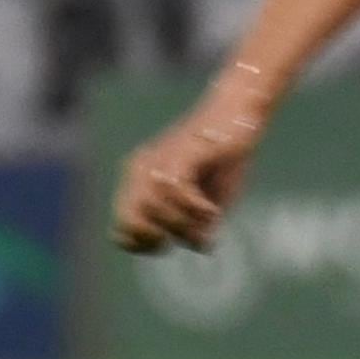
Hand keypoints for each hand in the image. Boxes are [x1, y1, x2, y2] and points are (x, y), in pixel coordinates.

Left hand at [112, 75, 274, 254]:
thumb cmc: (222, 160)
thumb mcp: (208, 202)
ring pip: (153, 208)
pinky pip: (174, 188)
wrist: (238, 113)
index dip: (141, 245)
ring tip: (206, 217)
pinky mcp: (182, 152)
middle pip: (130, 221)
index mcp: (139, 184)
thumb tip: (199, 245)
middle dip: (156, 237)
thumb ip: (197, 224)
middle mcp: (142, 171)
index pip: (121, 229)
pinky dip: (194, 206)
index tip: (169, 244)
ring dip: (181, 222)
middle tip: (184, 233)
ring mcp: (159, 160)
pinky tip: (211, 210)